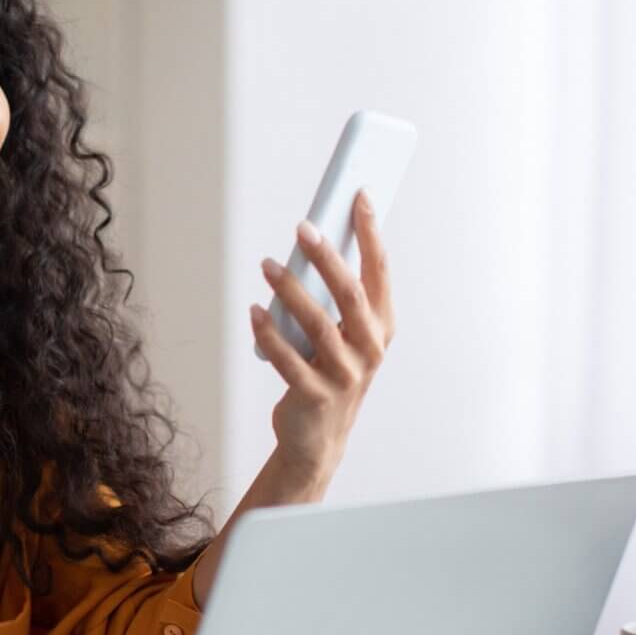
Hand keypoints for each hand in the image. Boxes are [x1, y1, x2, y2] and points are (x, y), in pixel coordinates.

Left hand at [249, 191, 394, 492]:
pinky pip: (288, 358)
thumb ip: (337, 298)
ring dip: (290, 289)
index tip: (359, 197)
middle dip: (327, 257)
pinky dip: (268, 332)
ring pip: (317, 323)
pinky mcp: (314, 394)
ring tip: (267, 265)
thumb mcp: (345, 336)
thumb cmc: (330, 373)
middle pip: (350, 294)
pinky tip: (254, 311)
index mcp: (382, 327)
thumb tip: (313, 243)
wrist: (319, 437)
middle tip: (303, 228)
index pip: (380, 271)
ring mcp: (344, 374)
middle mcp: (369, 349)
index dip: (371, 233)